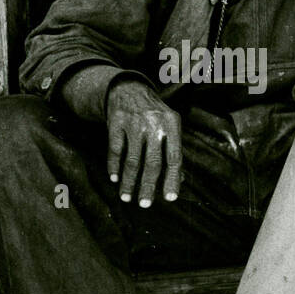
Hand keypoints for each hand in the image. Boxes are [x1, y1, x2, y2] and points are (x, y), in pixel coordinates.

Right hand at [106, 80, 181, 206]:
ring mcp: (134, 122)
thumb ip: (174, 151)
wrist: (129, 89)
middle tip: (145, 205)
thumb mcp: (169, 126)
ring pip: (132, 160)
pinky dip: (114, 166)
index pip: (174, 157)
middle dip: (148, 186)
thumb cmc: (154, 115)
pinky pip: (115, 150)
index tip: (170, 198)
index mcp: (172, 124)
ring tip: (127, 197)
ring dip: (129, 182)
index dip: (172, 179)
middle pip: (152, 162)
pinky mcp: (116, 121)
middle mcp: (154, 123)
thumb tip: (180, 181)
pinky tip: (114, 179)